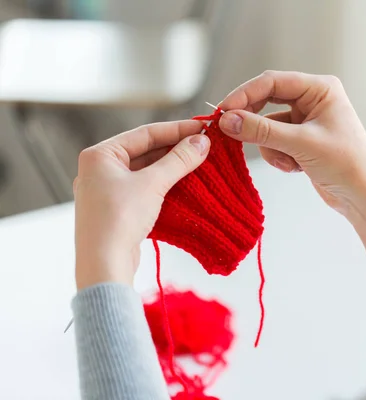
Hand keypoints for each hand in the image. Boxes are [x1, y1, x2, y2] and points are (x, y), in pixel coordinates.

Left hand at [74, 120, 210, 289]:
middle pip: (145, 151)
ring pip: (146, 170)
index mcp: (100, 155)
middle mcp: (99, 169)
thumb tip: (202, 142)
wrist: (104, 264)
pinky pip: (144, 188)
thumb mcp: (153, 184)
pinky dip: (164, 184)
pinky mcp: (116, 209)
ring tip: (199, 162)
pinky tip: (185, 183)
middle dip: (175, 149)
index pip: (144, 133)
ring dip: (172, 167)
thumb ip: (179, 160)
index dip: (176, 130)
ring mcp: (107, 190)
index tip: (202, 129)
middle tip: (205, 146)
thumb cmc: (120, 218)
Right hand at [218, 70, 365, 213]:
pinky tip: (295, 168)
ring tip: (287, 161)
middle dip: (253, 121)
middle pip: (266, 101)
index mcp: (320, 89)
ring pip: (267, 126)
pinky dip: (278, 157)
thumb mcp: (300, 144)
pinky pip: (274, 142)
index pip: (272, 81)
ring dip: (270, 146)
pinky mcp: (301, 141)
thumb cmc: (345, 164)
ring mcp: (306, 121)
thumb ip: (261, 130)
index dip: (245, 94)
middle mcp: (313, 100)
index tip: (223, 111)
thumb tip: (227, 121)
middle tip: (230, 133)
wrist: (364, 196)